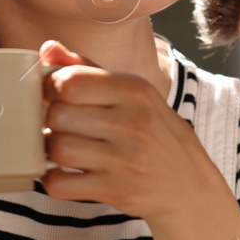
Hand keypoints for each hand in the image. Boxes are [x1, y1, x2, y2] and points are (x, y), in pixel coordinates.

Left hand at [38, 41, 227, 224]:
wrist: (191, 187)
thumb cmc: (157, 136)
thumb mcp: (136, 96)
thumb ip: (89, 70)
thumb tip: (48, 49)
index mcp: (135, 91)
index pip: (69, 81)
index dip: (51, 88)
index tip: (58, 97)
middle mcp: (132, 123)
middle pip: (57, 115)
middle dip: (51, 121)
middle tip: (63, 126)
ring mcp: (124, 159)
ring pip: (57, 148)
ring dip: (52, 150)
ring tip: (65, 149)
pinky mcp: (115, 190)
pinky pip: (60, 184)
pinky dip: (53, 180)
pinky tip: (67, 174)